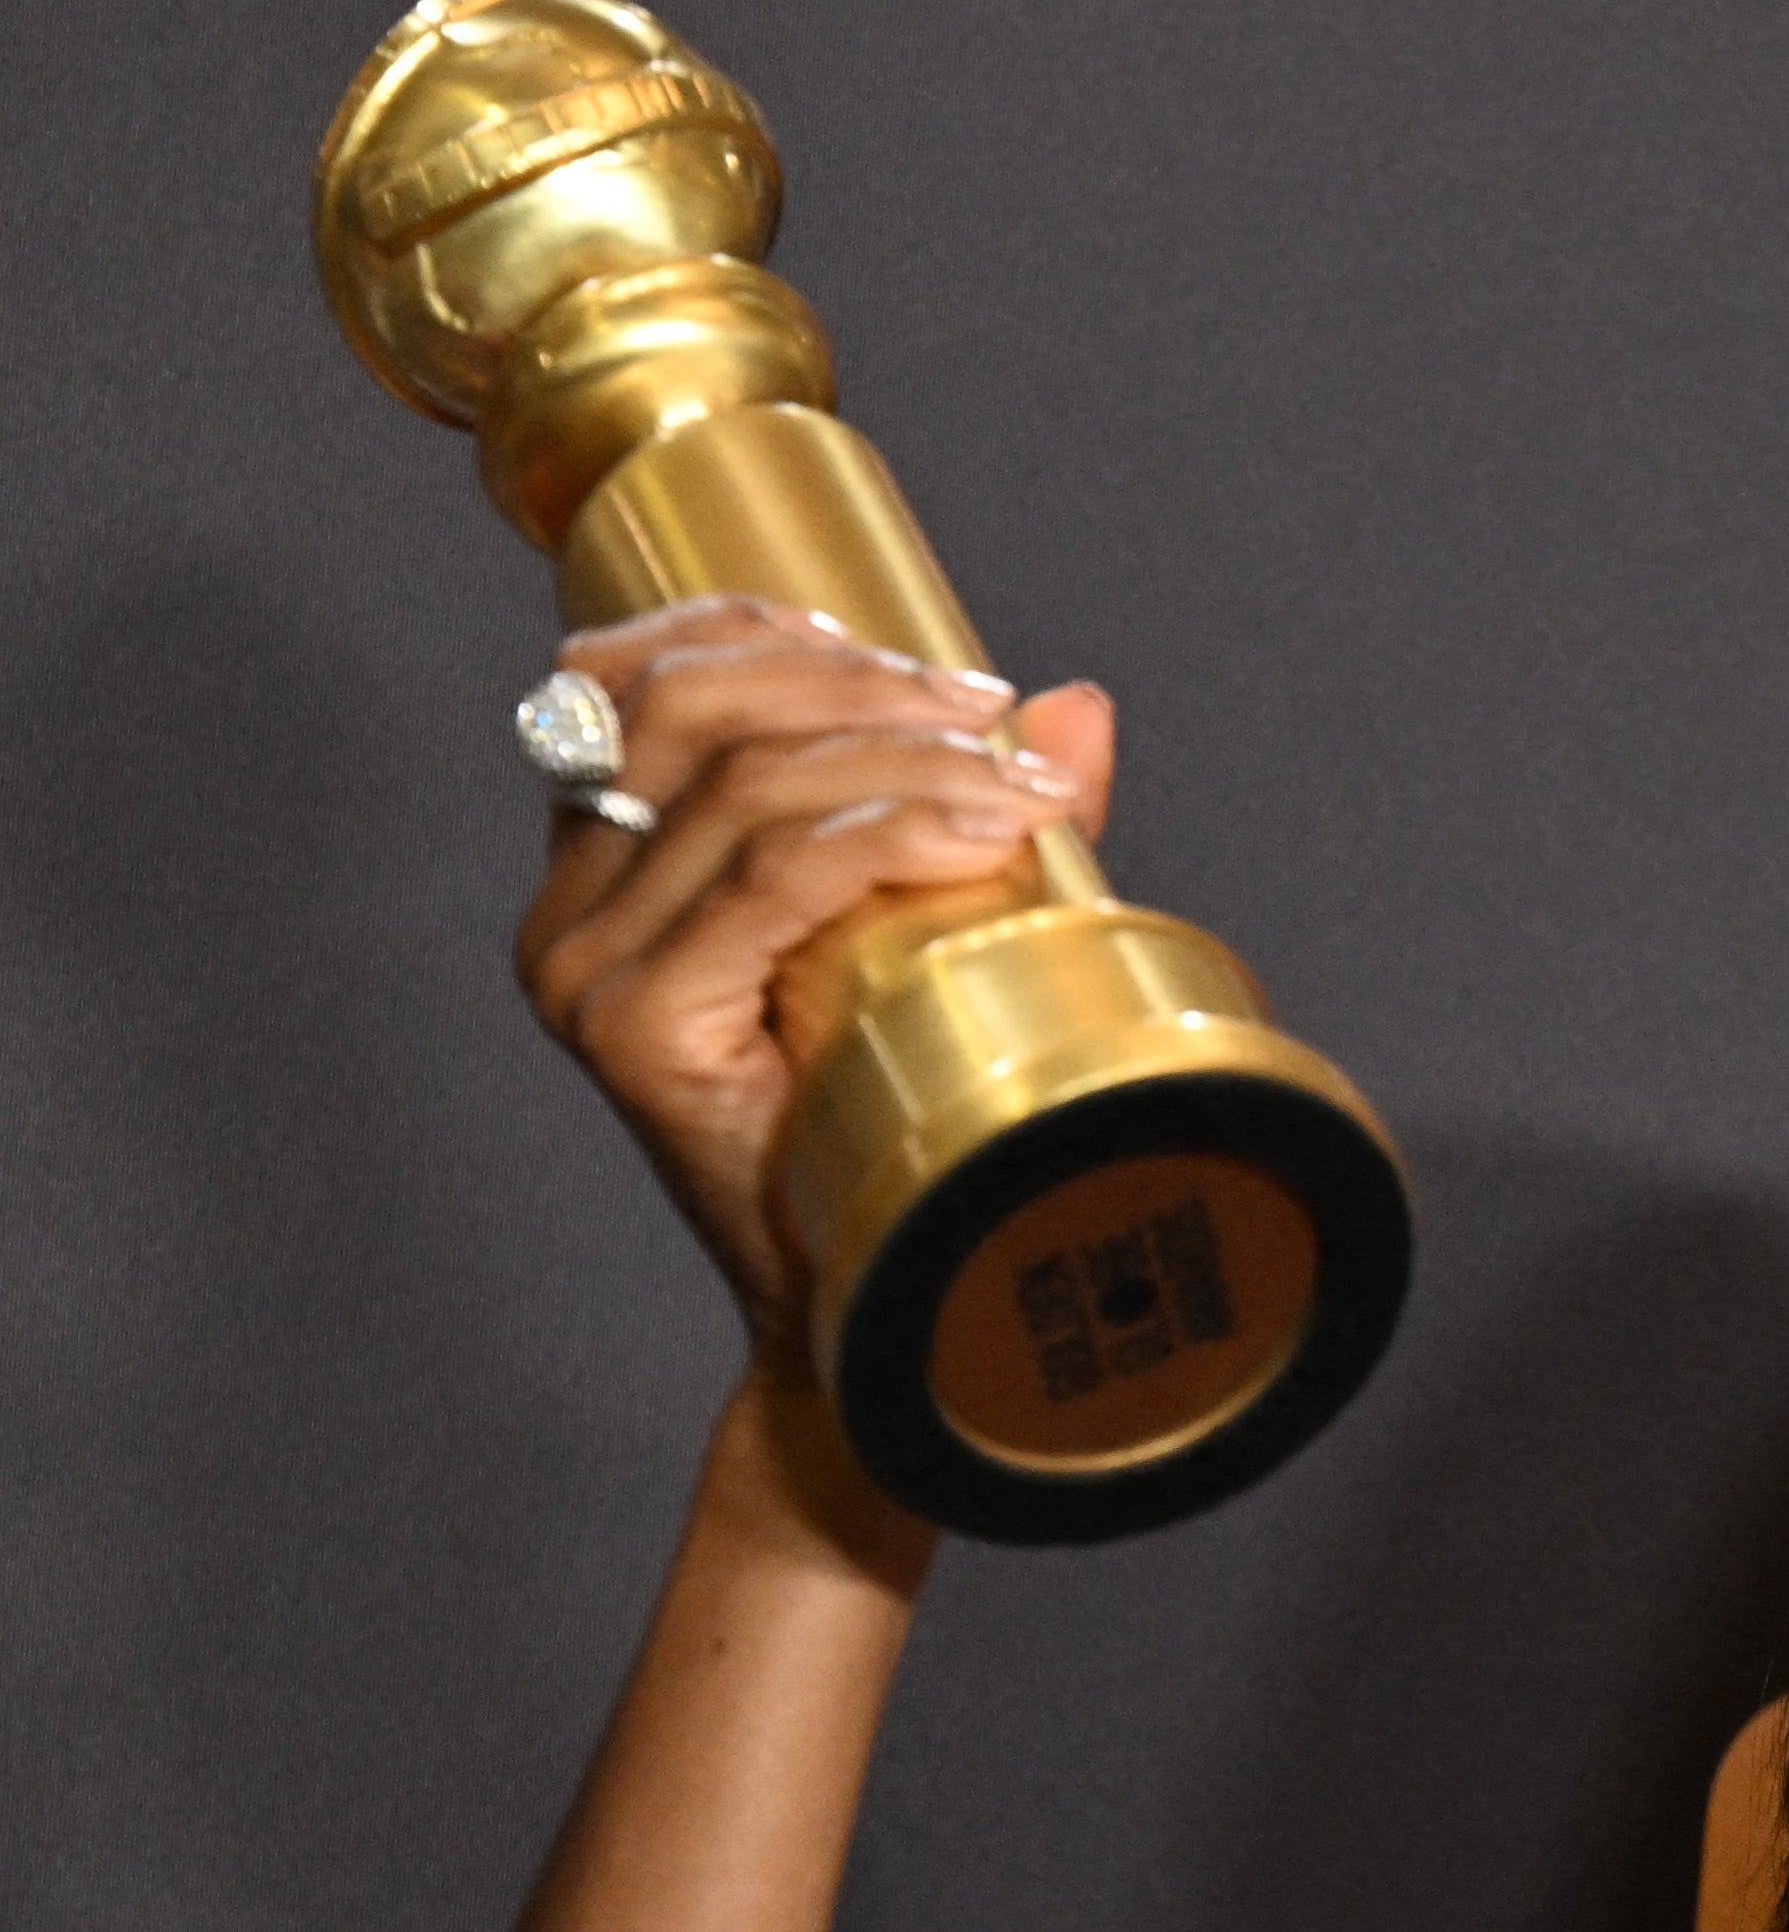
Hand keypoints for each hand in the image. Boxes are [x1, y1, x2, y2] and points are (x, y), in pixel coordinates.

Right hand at [514, 599, 1113, 1376]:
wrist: (869, 1299)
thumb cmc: (891, 1124)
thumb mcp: (930, 932)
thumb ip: (979, 813)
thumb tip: (1076, 704)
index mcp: (604, 868)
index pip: (636, 681)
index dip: (765, 632)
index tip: (912, 656)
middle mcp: (568, 910)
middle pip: (684, 708)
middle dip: (853, 684)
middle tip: (994, 721)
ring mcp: (586, 970)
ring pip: (735, 784)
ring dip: (896, 755)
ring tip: (1019, 785)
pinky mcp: (635, 1028)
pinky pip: (765, 882)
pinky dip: (884, 834)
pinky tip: (979, 836)